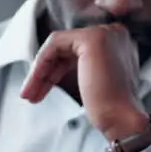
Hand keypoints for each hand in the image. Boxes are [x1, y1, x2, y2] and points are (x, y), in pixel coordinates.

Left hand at [21, 24, 150, 139]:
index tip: (42, 89)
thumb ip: (86, 65)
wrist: (121, 119)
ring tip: (29, 95)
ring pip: (58, 45)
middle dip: (45, 71)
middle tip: (31, 95)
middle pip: (66, 46)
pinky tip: (35, 85)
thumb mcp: (97, 80)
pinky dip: (41, 65)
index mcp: (119, 42)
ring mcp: (106, 32)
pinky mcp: (92, 38)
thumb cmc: (110, 108)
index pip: (77, 48)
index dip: (57, 68)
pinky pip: (55, 44)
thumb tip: (57, 64)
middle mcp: (115, 32)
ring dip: (39, 71)